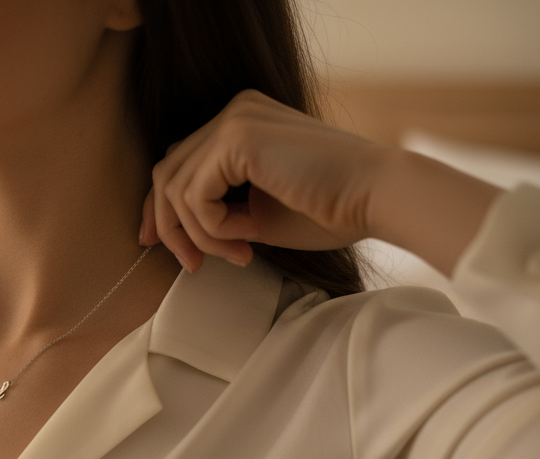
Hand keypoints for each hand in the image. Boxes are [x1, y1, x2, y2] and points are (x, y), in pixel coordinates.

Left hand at [139, 89, 500, 275]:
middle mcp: (233, 112)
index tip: (163, 248)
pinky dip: (211, 229)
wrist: (377, 197)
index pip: (180, 163)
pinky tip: (245, 241)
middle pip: (167, 172)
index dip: (162, 209)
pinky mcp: (237, 136)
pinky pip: (194, 195)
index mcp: (241, 123)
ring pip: (174, 187)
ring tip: (237, 255)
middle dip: (170, 226)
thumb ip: (216, 213)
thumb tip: (171, 231)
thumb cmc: (329, 211)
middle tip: (193, 266)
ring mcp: (234, 119)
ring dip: (198, 235)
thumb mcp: (257, 214)